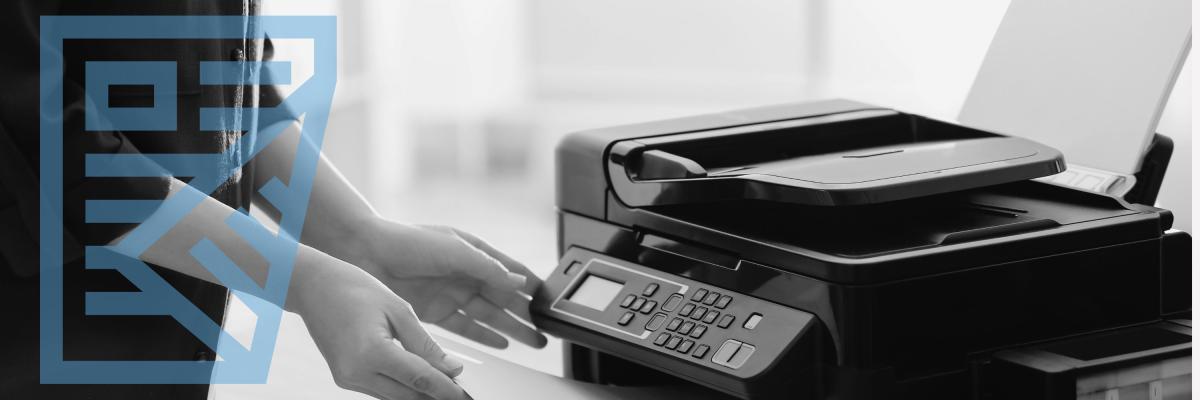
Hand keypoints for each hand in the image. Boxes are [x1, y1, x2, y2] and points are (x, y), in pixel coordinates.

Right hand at [289, 247, 468, 399]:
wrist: (313, 286)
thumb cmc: (353, 288)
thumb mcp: (398, 310)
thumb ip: (425, 344)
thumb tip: (451, 369)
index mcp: (371, 352)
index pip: (420, 379)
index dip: (447, 389)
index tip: (464, 395)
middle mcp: (355, 372)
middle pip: (407, 396)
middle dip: (435, 396)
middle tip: (460, 393)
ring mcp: (347, 378)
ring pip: (394, 398)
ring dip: (419, 394)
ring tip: (444, 386)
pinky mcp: (343, 378)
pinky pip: (380, 391)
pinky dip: (401, 388)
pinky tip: (418, 381)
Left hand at [350, 220, 546, 348]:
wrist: (365, 253)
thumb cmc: (407, 241)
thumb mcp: (454, 250)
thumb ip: (489, 268)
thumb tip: (519, 283)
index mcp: (475, 252)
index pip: (512, 272)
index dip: (533, 286)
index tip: (551, 301)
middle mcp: (466, 273)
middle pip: (505, 298)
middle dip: (527, 314)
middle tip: (546, 330)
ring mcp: (451, 293)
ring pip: (490, 315)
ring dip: (512, 328)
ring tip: (533, 341)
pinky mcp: (435, 312)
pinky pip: (466, 327)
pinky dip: (485, 336)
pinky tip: (502, 344)